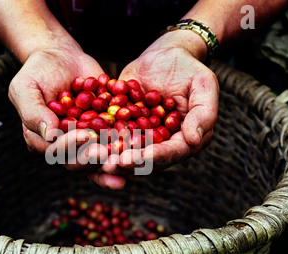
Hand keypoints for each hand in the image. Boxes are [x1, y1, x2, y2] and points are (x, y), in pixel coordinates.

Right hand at [8, 44, 126, 188]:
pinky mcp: (103, 136)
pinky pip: (115, 147)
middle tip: (108, 152)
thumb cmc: (38, 71)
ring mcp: (84, 144)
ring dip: (113, 163)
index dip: (70, 145)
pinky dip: (127, 151)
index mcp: (40, 141)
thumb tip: (50, 135)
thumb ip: (33, 112)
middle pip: (77, 161)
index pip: (55, 150)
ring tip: (129, 161)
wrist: (62, 58)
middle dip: (93, 158)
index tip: (86, 134)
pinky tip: (142, 152)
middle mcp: (62, 148)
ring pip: (97, 161)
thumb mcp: (26, 87)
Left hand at [102, 30, 218, 175]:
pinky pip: (109, 134)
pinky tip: (84, 137)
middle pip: (145, 159)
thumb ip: (203, 114)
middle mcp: (161, 143)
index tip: (142, 158)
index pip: (171, 153)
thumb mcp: (203, 85)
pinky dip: (98, 137)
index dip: (156, 157)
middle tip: (112, 164)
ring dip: (110, 156)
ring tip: (96, 156)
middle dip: (128, 162)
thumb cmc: (189, 68)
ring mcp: (140, 136)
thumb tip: (194, 140)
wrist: (164, 53)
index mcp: (185, 140)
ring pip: (124, 150)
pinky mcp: (122, 125)